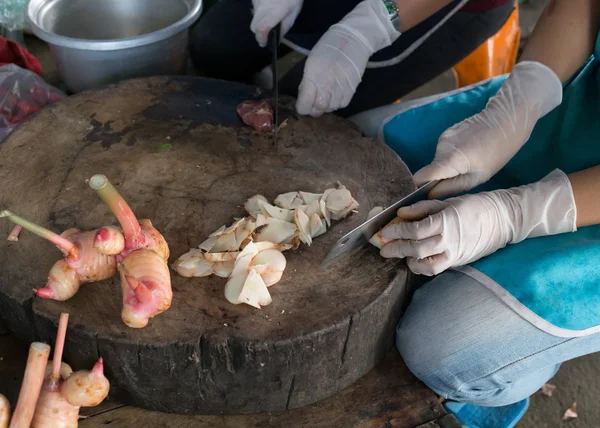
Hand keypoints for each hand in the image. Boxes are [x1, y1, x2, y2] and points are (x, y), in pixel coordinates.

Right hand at [250, 0, 302, 47]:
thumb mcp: (294, 13)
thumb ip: (285, 27)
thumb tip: (276, 39)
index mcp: (276, 10)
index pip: (262, 28)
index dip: (261, 38)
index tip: (264, 43)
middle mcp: (264, 5)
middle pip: (254, 26)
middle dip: (259, 33)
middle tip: (267, 35)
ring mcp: (257, 1)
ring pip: (253, 18)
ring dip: (259, 23)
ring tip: (269, 19)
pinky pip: (254, 10)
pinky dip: (259, 14)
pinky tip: (268, 9)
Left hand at [296, 0, 399, 116]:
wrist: (353, 39)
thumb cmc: (328, 47)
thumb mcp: (311, 62)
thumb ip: (307, 81)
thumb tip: (304, 97)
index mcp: (314, 75)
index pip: (305, 103)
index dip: (302, 108)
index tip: (302, 106)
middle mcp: (327, 84)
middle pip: (319, 109)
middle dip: (314, 109)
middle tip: (313, 102)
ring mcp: (341, 87)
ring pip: (331, 108)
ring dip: (326, 106)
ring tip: (325, 96)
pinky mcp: (352, 89)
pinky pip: (342, 104)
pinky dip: (337, 103)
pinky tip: (335, 95)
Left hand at [380, 169, 575, 275]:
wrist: (503, 220)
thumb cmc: (474, 206)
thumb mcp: (447, 201)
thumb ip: (422, 208)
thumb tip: (400, 213)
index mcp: (446, 221)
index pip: (414, 230)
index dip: (396, 231)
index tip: (384, 231)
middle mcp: (449, 240)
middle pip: (415, 248)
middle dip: (396, 248)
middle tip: (382, 247)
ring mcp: (454, 254)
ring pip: (425, 263)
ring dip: (407, 260)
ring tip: (397, 254)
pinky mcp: (458, 262)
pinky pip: (436, 269)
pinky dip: (421, 268)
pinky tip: (413, 261)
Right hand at [414, 61, 562, 198]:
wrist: (507, 119)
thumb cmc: (497, 152)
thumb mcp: (477, 177)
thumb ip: (451, 187)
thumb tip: (431, 195)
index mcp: (447, 161)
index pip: (419, 177)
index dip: (420, 188)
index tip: (428, 194)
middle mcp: (439, 148)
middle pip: (430, 169)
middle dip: (440, 177)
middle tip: (462, 177)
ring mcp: (442, 138)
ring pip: (438, 160)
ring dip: (449, 165)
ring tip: (470, 162)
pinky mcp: (447, 132)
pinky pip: (444, 151)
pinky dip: (453, 155)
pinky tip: (470, 151)